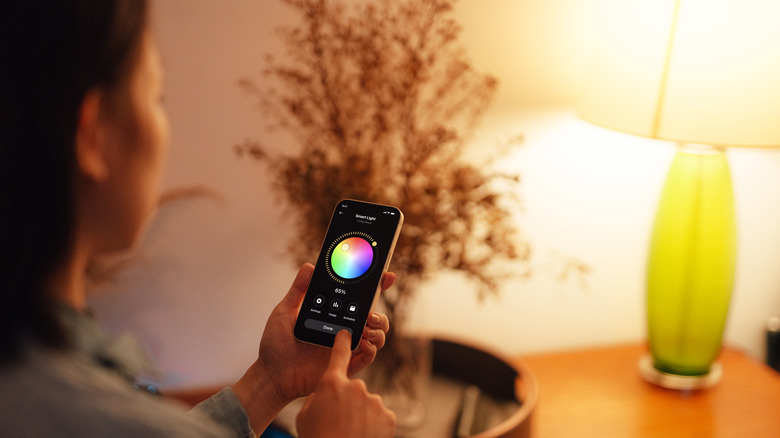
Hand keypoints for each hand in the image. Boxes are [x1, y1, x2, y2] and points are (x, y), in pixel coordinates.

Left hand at [231, 264, 393, 431]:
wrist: (271, 373)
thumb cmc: (276, 343)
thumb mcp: (285, 311)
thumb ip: (298, 290)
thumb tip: (309, 266)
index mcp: (333, 315)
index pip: (359, 300)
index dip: (377, 288)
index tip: (386, 276)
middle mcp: (343, 330)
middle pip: (374, 319)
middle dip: (380, 314)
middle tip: (370, 314)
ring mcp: (345, 348)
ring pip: (376, 337)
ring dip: (379, 331)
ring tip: (367, 328)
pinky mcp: (344, 366)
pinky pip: (366, 358)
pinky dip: (371, 350)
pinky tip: (364, 344)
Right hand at [296, 330, 395, 437]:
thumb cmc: (317, 437)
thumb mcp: (305, 414)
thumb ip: (318, 396)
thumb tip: (329, 393)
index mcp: (331, 383)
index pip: (339, 355)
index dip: (342, 343)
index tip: (347, 333)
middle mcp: (356, 387)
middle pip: (353, 389)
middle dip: (348, 402)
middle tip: (338, 421)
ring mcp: (374, 401)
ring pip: (368, 404)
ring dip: (361, 416)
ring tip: (349, 431)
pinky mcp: (388, 416)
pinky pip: (380, 417)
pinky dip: (374, 426)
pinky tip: (363, 436)